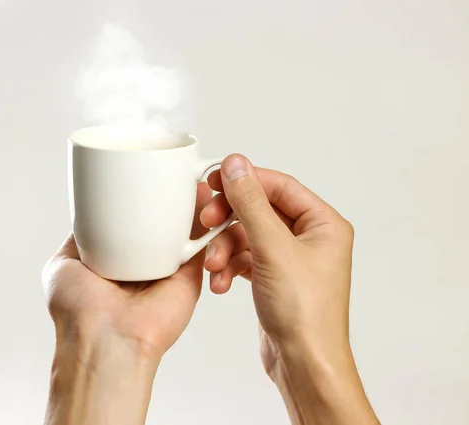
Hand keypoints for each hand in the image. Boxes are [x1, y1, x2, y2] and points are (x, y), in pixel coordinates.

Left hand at [41, 183, 212, 424]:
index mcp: (117, 256)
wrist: (104, 340)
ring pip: (186, 225)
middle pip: (162, 217)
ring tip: (194, 177)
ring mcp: (168, 265)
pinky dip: (209, 221)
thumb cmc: (78, 310)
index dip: (141, 192)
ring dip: (193, 200)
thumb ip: (78, 238)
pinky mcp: (189, 274)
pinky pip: (204, 242)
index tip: (147, 168)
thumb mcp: (63, 264)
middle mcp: (143, 259)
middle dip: (172, 191)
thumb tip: (85, 213)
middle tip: (176, 168)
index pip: (133, 217)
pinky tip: (209, 197)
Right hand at [201, 155, 378, 424]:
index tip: (215, 180)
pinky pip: (244, 259)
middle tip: (206, 222)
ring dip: (224, 248)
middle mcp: (309, 238)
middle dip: (229, 220)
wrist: (303, 364)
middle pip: (259, 211)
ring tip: (212, 265)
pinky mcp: (273, 278)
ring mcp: (290, 259)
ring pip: (247, 236)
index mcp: (323, 224)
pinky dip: (228, 266)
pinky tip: (219, 282)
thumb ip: (251, 204)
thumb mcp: (273, 249)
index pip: (279, 186)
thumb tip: (236, 165)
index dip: (245, 181)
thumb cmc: (305, 314)